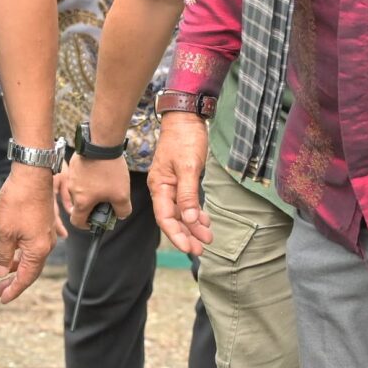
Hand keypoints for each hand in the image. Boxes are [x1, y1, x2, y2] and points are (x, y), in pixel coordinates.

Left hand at [0, 164, 61, 301]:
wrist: (32, 173)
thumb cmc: (18, 201)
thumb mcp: (4, 232)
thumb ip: (2, 256)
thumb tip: (1, 273)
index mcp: (38, 250)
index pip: (26, 278)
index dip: (13, 289)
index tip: (1, 298)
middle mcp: (46, 244)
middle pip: (30, 269)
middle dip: (12, 279)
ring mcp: (46, 232)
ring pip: (30, 256)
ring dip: (14, 263)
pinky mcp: (43, 222)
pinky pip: (32, 244)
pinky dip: (19, 251)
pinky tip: (12, 250)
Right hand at [60, 154, 131, 228]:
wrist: (101, 143)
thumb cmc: (109, 170)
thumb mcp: (122, 195)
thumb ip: (122, 210)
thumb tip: (120, 215)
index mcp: (81, 201)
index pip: (77, 221)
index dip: (86, 225)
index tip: (95, 220)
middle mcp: (72, 190)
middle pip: (80, 205)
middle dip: (93, 205)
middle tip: (107, 200)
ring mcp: (72, 176)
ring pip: (81, 190)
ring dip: (91, 190)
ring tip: (106, 183)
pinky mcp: (75, 164)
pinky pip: (81, 176)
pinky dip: (90, 178)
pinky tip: (102, 171)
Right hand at [147, 114, 212, 256]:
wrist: (186, 118)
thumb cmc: (185, 139)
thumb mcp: (188, 166)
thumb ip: (188, 195)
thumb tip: (189, 220)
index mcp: (160, 186)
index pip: (165, 218)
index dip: (176, 235)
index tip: (190, 248)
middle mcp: (163, 189)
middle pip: (172, 219)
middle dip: (186, 235)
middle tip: (201, 249)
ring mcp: (172, 185)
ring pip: (181, 212)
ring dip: (193, 226)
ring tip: (207, 238)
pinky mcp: (181, 181)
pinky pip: (186, 203)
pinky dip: (195, 213)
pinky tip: (204, 221)